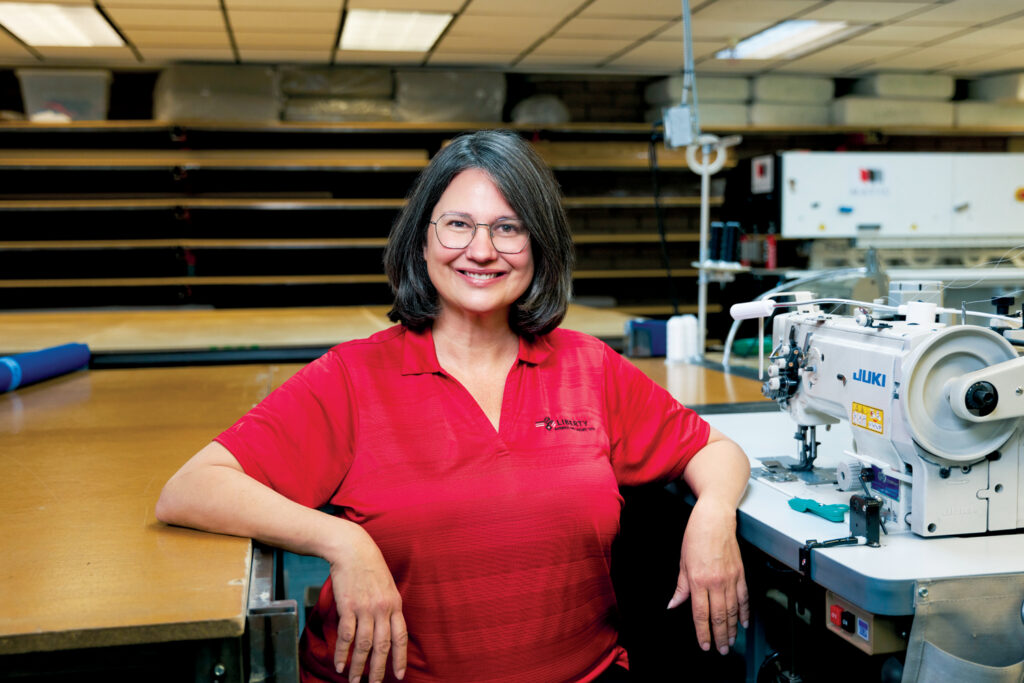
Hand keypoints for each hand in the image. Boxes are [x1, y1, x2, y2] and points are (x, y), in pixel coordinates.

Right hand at [328, 527, 407, 682]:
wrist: (352, 549)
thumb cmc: (369, 566)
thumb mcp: (387, 586)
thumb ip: (389, 606)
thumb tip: (388, 627)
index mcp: (395, 604)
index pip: (401, 637)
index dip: (400, 658)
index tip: (399, 675)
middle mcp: (382, 608)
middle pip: (382, 646)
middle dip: (378, 669)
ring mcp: (365, 608)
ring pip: (364, 645)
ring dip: (359, 666)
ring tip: (354, 681)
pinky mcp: (348, 607)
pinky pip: (346, 636)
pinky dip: (342, 653)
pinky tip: (339, 664)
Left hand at [667, 496, 748, 654]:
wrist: (714, 519)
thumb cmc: (696, 535)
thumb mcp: (682, 561)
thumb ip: (681, 586)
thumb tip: (674, 603)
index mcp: (698, 580)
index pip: (701, 613)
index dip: (703, 632)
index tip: (704, 644)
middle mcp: (715, 582)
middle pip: (719, 616)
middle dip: (719, 636)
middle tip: (722, 649)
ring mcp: (730, 578)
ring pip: (732, 610)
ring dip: (731, 628)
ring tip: (731, 640)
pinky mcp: (740, 573)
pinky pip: (744, 597)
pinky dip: (744, 612)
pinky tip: (743, 622)